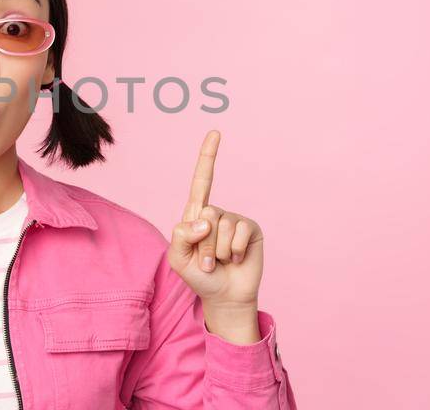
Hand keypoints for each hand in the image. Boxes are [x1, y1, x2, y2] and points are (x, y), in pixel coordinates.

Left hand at [167, 130, 264, 340]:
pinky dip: (235, 250)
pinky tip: (237, 259)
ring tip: (221, 262)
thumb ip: (181, 236)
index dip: (208, 157)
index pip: (202, 181)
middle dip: (204, 245)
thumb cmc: (199, 276)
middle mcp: (216, 213)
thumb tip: (204, 220)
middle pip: (206, 214)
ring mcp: (235, 220)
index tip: (216, 133)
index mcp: (196, 215)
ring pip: (222, 227)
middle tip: (207, 261)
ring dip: (219, 251)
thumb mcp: (178, 258)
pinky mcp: (251, 230)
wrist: (224, 296)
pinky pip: (240, 232)